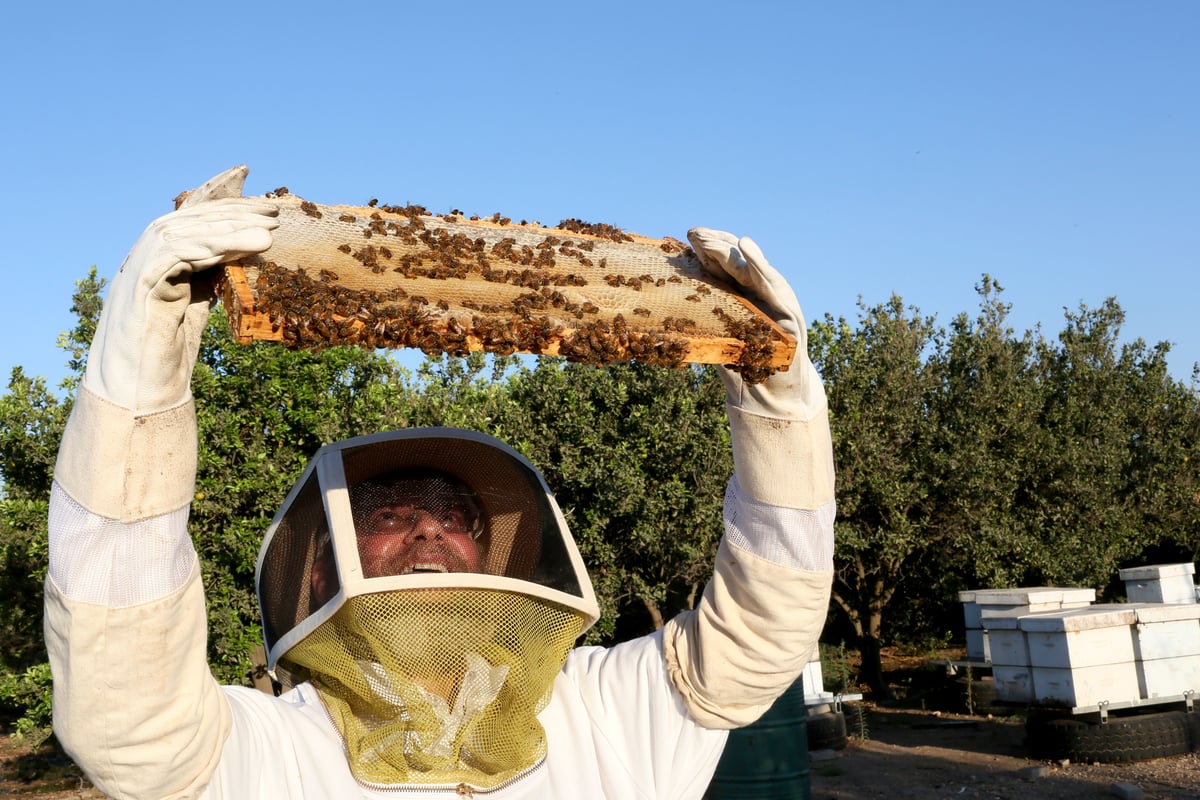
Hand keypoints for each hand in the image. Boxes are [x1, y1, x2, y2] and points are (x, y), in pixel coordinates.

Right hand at [85, 166, 278, 411]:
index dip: (227, 202)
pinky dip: (209, 247)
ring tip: (268, 234)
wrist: (138, 386)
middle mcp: (148, 253)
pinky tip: (241, 248)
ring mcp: (139, 264)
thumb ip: (214, 274)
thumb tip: (247, 251)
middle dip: (235, 211)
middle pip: (193, 218)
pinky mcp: (139, 281)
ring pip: (187, 232)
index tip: (262, 196)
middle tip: (274, 211)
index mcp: (163, 255)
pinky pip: (176, 253)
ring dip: (230, 229)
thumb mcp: (199, 301)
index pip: (196, 217)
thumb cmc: (168, 347)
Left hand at [687, 227, 818, 420]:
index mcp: (736, 292)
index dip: (705, 248)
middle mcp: (755, 289)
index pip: (720, 262)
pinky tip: (746, 246)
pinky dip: (758, 262)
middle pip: (732, 259)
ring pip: (747, 267)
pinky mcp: (786, 307)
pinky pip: (769, 282)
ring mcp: (772, 295)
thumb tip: (651, 337)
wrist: (774, 391)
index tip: (686, 238)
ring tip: (710, 240)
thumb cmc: (742, 366)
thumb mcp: (715, 342)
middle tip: (693, 234)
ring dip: (727, 251)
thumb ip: (694, 331)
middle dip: (713, 245)